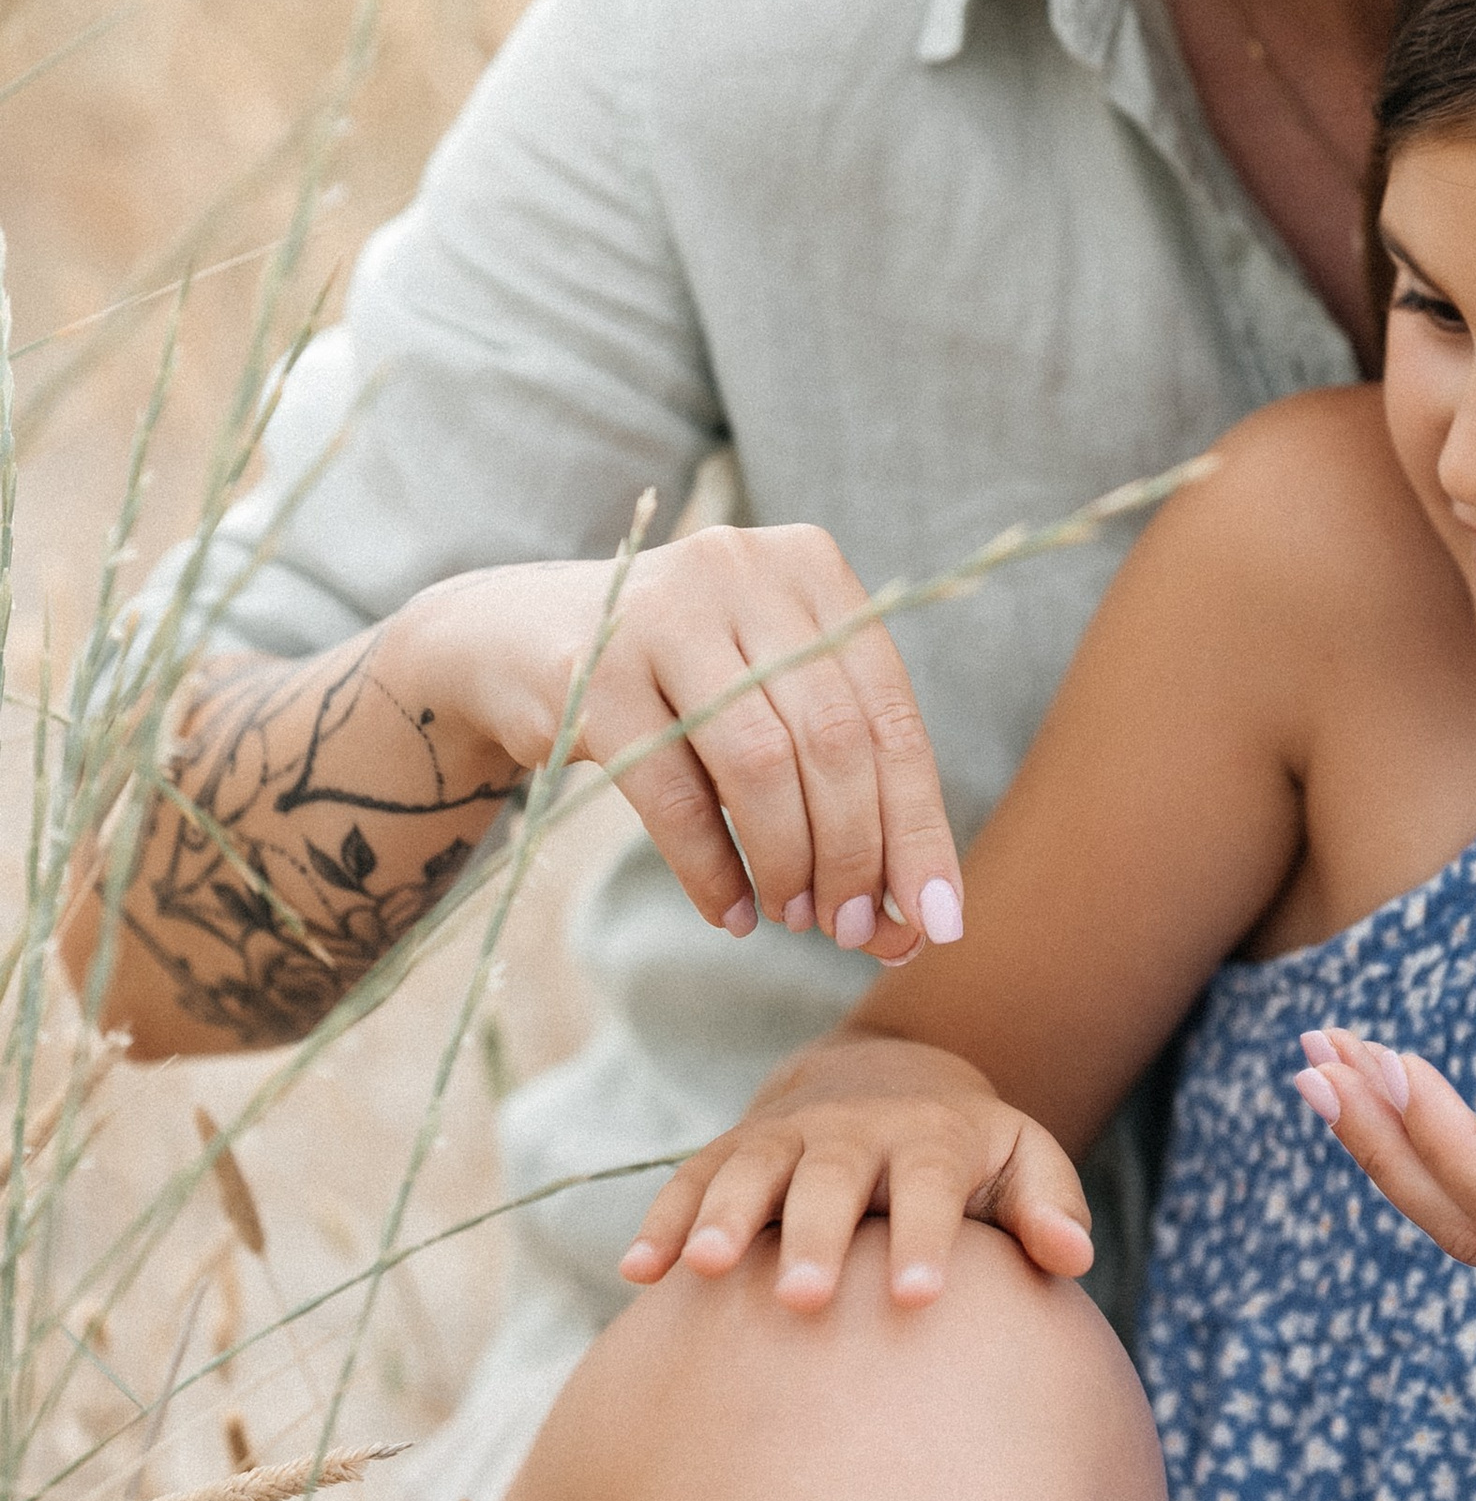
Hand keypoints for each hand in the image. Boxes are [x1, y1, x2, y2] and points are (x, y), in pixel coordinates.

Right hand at [398, 523, 962, 957]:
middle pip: (834, 741)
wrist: (511, 639)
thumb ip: (846, 784)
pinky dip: (712, 869)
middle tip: (853, 932)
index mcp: (812, 568)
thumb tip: (918, 922)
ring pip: (760, 766)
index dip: (920, 825)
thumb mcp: (769, 698)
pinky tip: (732, 913)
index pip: (892, 712)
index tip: (939, 919)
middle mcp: (744, 569)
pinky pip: (673, 794)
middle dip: (857, 855)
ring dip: (790, 862)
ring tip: (796, 917)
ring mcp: (664, 613)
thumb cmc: (678, 684)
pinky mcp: (594, 672)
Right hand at [620, 1041, 1093, 1310]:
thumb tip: (1073, 1259)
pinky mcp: (731, 1151)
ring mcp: (785, 1138)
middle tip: (804, 1298)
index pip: (928, 1183)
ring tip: (710, 1270)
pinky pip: (690, 1180)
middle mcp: (851, 1131)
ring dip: (725, 1217)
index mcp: (929, 1137)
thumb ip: (1051, 1205)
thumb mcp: (1022, 1158)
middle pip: (830, 1177)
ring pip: (749, 1170)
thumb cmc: (968, 1153)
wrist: (887, 1077)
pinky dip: (664, 1222)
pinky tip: (639, 1274)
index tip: (920, 1296)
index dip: (924, 1235)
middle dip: (814, 1234)